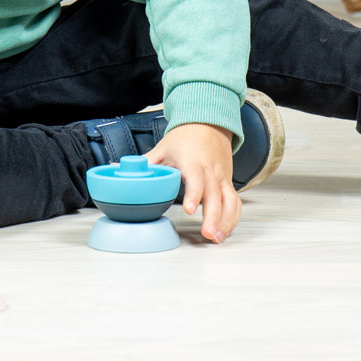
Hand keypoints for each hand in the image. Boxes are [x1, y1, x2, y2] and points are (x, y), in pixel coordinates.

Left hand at [146, 123, 240, 243]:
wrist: (209, 123)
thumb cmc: (186, 137)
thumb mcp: (164, 147)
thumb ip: (148, 162)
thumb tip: (126, 171)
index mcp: (192, 161)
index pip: (195, 178)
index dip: (194, 194)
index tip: (189, 209)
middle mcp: (210, 170)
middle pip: (215, 195)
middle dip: (213, 216)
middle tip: (207, 234)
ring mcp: (221, 177)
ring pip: (229, 200)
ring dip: (226, 221)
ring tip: (216, 238)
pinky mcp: (227, 183)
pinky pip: (235, 202)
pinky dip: (232, 218)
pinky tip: (223, 231)